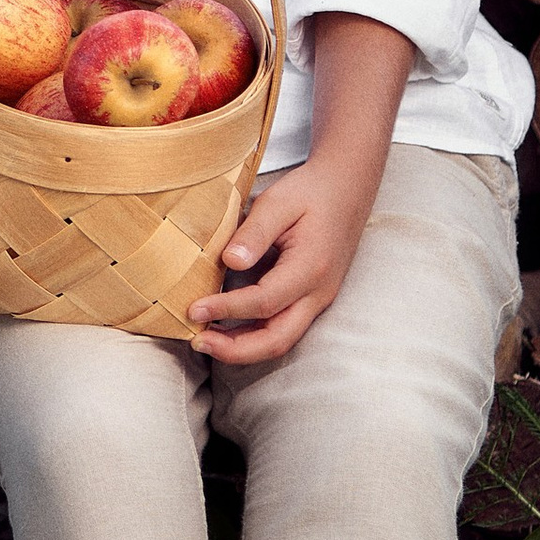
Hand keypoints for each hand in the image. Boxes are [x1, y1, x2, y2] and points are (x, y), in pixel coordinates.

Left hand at [187, 154, 377, 365]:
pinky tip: (227, 329)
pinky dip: (253, 337)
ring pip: (281, 341)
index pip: (264, 301)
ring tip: (205, 340)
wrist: (346, 190)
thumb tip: (230, 261)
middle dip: (235, 349)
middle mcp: (318, 293)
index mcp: (311, 268)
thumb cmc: (311, 192)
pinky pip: (282, 329)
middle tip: (197, 341)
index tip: (193, 309)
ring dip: (243, 348)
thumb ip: (255, 233)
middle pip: (277, 340)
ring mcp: (317, 300)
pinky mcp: (311, 300)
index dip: (226, 309)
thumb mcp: (279, 201)